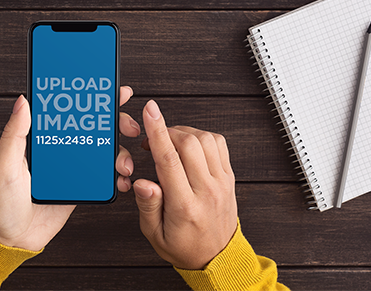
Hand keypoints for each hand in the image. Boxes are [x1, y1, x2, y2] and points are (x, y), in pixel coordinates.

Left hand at [0, 86, 139, 251]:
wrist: (12, 239)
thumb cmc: (1, 202)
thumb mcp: (5, 166)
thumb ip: (14, 134)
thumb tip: (23, 101)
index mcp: (42, 139)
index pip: (68, 111)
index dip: (89, 99)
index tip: (108, 90)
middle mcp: (60, 149)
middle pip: (93, 127)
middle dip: (116, 122)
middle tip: (128, 126)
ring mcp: (72, 168)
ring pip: (103, 150)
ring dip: (120, 152)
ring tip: (123, 162)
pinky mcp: (81, 187)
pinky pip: (104, 176)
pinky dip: (117, 175)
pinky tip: (121, 179)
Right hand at [132, 100, 237, 269]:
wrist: (217, 258)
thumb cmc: (184, 246)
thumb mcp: (155, 234)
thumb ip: (147, 206)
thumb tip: (141, 182)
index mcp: (184, 206)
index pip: (169, 160)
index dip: (158, 131)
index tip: (150, 111)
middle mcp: (206, 191)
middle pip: (188, 144)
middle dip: (167, 131)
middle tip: (153, 140)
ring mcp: (221, 182)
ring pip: (205, 139)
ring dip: (183, 133)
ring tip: (170, 144)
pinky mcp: (229, 177)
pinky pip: (219, 144)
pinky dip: (201, 137)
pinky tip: (189, 147)